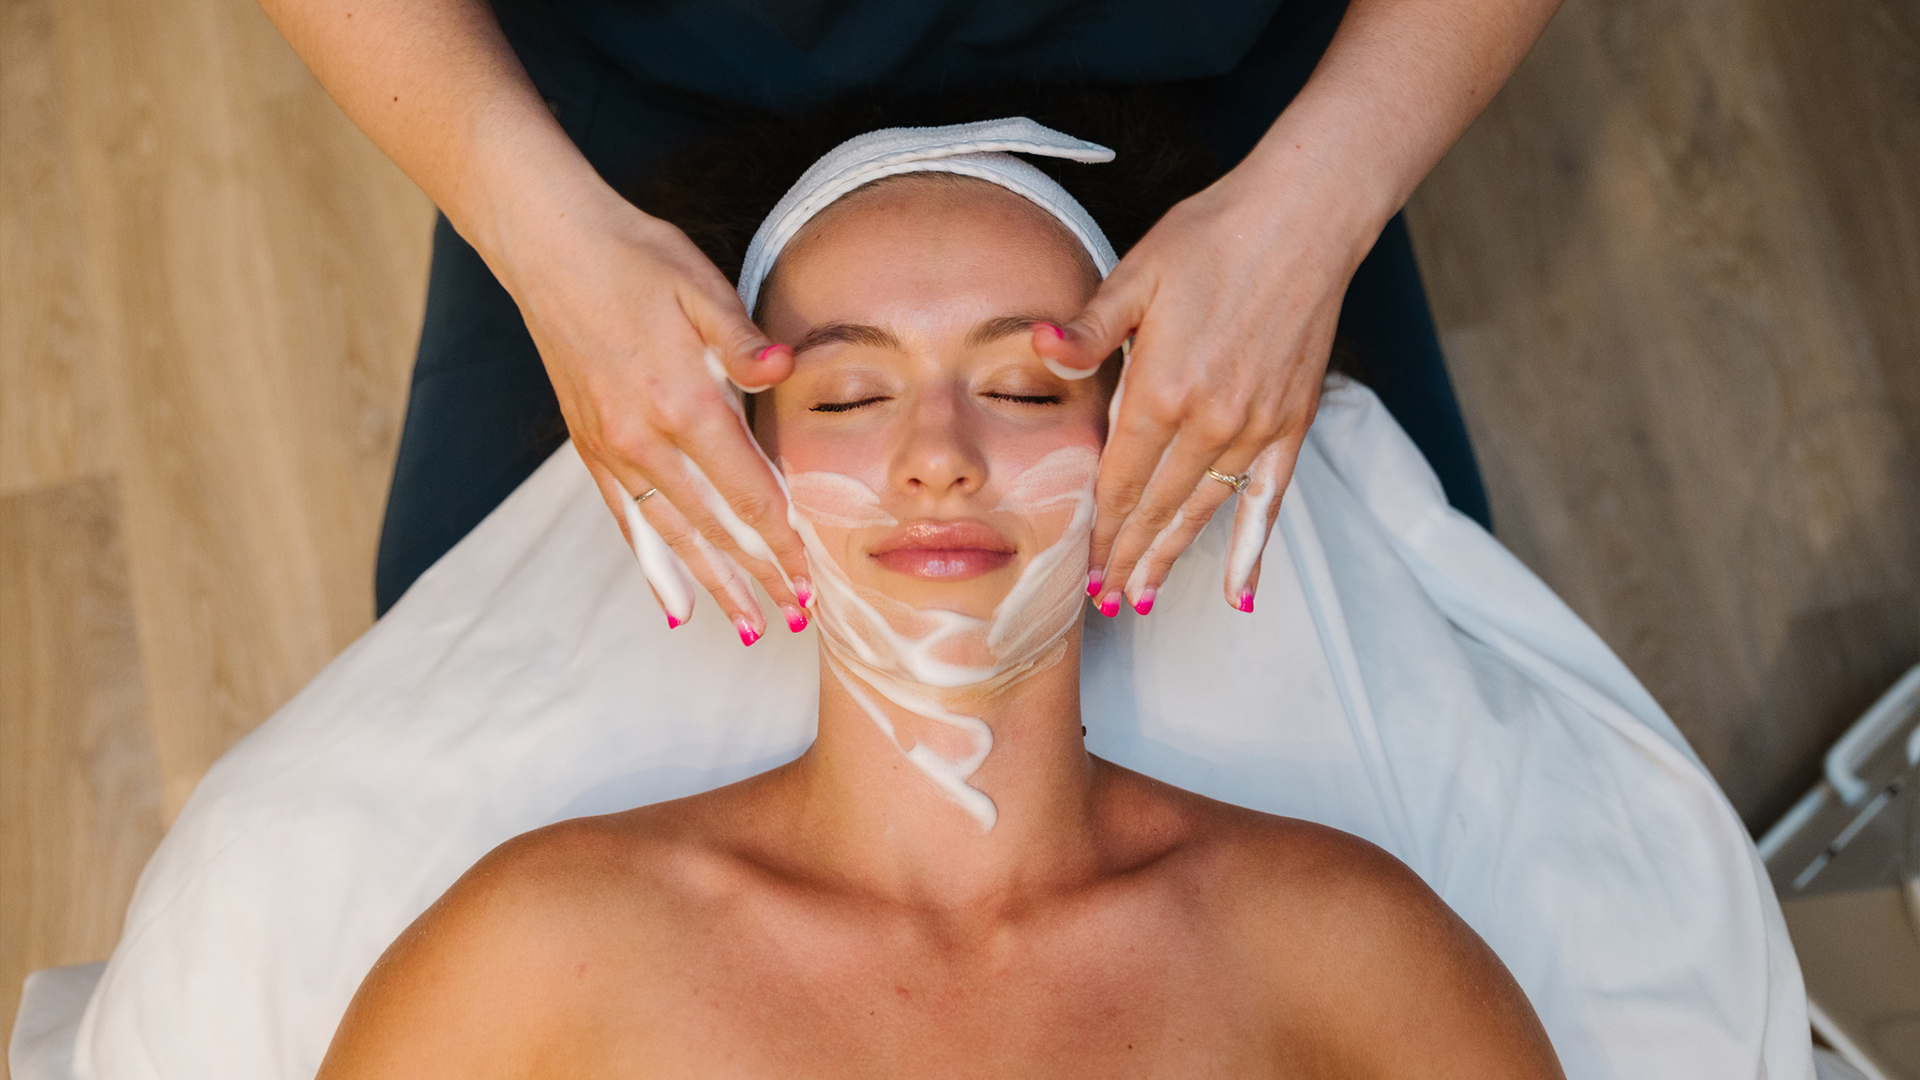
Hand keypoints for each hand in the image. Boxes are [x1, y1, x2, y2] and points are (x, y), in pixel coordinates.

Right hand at [495, 183, 811, 642]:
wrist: (551, 247)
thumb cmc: (637, 259)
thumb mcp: (701, 288)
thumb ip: (744, 341)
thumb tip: (785, 368)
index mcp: (683, 402)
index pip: (746, 490)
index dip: (782, 538)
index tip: (812, 575)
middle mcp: (644, 439)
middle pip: (715, 527)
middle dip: (759, 575)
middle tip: (798, 616)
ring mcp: (612, 448)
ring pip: (671, 536)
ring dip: (712, 585)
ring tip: (745, 627)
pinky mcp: (590, 447)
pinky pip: (627, 521)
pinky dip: (653, 566)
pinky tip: (674, 604)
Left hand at [1033, 154, 1377, 614]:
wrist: (1303, 217)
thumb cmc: (1212, 238)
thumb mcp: (1136, 275)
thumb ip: (1088, 328)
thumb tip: (1038, 348)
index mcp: (1162, 390)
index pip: (1120, 481)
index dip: (1100, 528)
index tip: (1082, 568)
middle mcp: (1210, 421)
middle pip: (1157, 508)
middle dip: (1127, 557)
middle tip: (1105, 599)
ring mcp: (1256, 427)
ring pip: (1203, 513)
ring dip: (1172, 559)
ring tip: (1144, 599)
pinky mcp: (1292, 423)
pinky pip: (1267, 501)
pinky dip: (1250, 550)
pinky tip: (1239, 594)